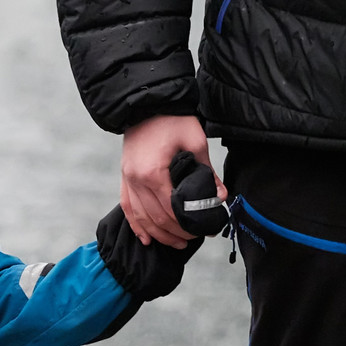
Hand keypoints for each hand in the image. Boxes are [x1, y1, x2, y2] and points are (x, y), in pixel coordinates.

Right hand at [120, 115, 226, 247]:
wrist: (147, 102)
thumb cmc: (172, 119)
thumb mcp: (195, 142)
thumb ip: (207, 172)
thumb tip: (220, 197)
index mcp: (153, 173)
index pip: (170, 210)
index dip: (187, 225)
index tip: (203, 230)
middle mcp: (136, 180)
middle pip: (155, 218)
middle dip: (175, 233)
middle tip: (194, 239)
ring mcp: (127, 179)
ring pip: (140, 218)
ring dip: (157, 234)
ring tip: (175, 243)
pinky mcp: (125, 177)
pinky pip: (127, 208)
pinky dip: (136, 225)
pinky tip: (145, 239)